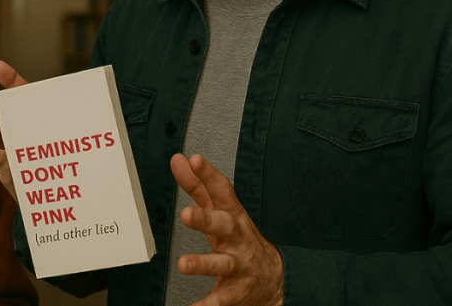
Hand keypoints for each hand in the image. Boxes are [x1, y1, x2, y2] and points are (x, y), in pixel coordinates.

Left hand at [170, 153, 284, 305]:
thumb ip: (198, 187)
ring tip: (183, 265)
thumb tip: (178, 160)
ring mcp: (238, 266)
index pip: (222, 191)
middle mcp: (237, 239)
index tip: (194, 160)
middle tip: (186, 214)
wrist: (273, 279)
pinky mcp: (234, 292)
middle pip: (223, 225)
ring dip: (203, 264)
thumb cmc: (239, 239)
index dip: (208, 174)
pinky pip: (220, 300)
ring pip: (221, 264)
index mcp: (233, 216)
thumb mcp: (222, 211)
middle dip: (205, 219)